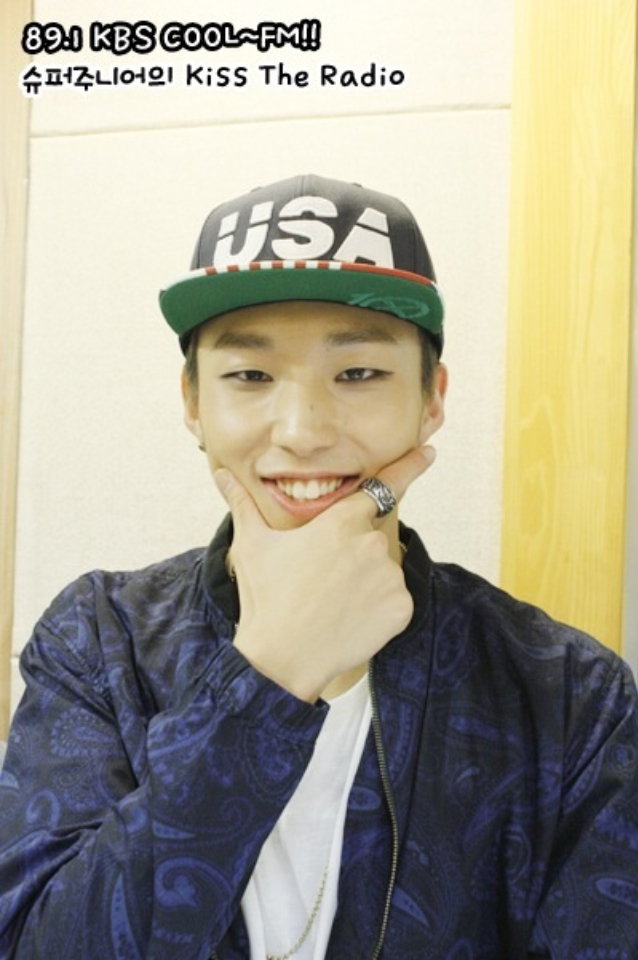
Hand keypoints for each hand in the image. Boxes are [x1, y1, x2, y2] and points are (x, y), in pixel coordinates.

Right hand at [214, 446, 435, 701]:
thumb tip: (221, 476)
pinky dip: (378, 611)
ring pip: (382, 572)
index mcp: (341, 521)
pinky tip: (349, 621)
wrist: (282, 659)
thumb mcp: (252, 545)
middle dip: (353, 555)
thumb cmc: (266, 598)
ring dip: (365, 584)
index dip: (410, 466)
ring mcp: (390, 577)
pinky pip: (394, 603)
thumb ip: (242, 504)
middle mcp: (372, 543)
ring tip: (330, 605)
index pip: (383, 485)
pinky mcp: (402, 609)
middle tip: (322, 582)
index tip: (429, 452)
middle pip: (371, 540)